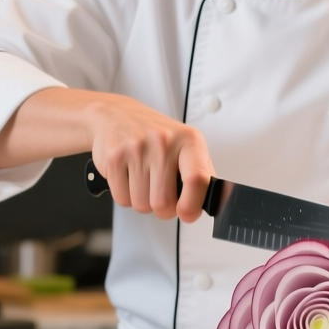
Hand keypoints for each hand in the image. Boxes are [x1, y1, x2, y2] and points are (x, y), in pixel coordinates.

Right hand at [86, 95, 214, 222]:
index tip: (188, 214)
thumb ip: (202, 174)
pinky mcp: (114, 157)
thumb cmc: (156, 135)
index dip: (192, 205)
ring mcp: (137, 149)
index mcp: (189, 140)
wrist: (116, 114)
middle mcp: (163, 142)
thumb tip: (214, 202)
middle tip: (162, 194)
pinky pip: (122, 199)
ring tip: (144, 181)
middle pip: (164, 202)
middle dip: (163, 209)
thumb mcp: (186, 145)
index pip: (197, 179)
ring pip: (142, 205)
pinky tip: (128, 177)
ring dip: (143, 202)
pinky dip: (125, 195)